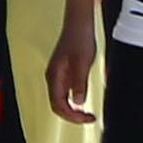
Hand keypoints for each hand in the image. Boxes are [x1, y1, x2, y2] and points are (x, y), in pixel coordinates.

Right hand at [45, 0, 101, 126]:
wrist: (78, 24)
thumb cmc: (80, 40)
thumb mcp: (82, 62)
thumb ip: (79, 82)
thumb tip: (78, 102)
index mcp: (54, 76)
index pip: (58, 105)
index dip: (72, 116)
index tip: (88, 118)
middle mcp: (53, 78)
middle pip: (57, 105)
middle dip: (72, 116)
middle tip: (90, 119)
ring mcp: (58, 75)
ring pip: (60, 100)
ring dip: (73, 110)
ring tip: (88, 114)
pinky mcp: (64, 73)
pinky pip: (65, 93)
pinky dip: (74, 102)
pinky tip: (84, 101)